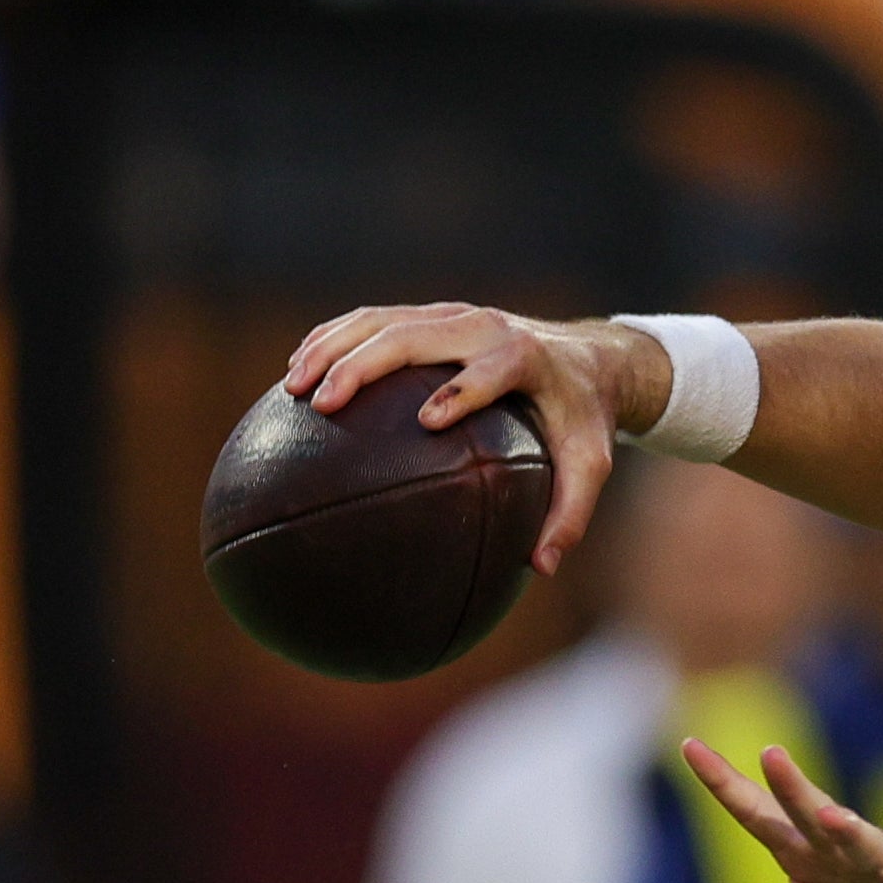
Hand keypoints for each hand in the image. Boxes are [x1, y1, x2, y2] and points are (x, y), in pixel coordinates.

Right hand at [283, 303, 674, 577]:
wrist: (587, 359)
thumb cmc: (582, 421)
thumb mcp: (590, 466)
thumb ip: (571, 515)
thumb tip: (540, 568)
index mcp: (524, 358)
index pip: (490, 371)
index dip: (463, 391)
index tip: (428, 422)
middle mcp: (483, 327)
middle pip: (413, 334)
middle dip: (364, 364)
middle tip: (321, 403)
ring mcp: (452, 315)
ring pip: (380, 320)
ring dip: (332, 347)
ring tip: (291, 387)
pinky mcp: (431, 314)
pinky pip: (372, 319)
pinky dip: (332, 338)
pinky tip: (297, 369)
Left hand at [679, 740, 882, 882]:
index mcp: (806, 857)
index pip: (759, 815)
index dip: (725, 785)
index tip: (688, 745)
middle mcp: (843, 851)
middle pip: (811, 816)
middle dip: (793, 789)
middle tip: (770, 755)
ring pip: (867, 844)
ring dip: (851, 830)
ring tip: (832, 816)